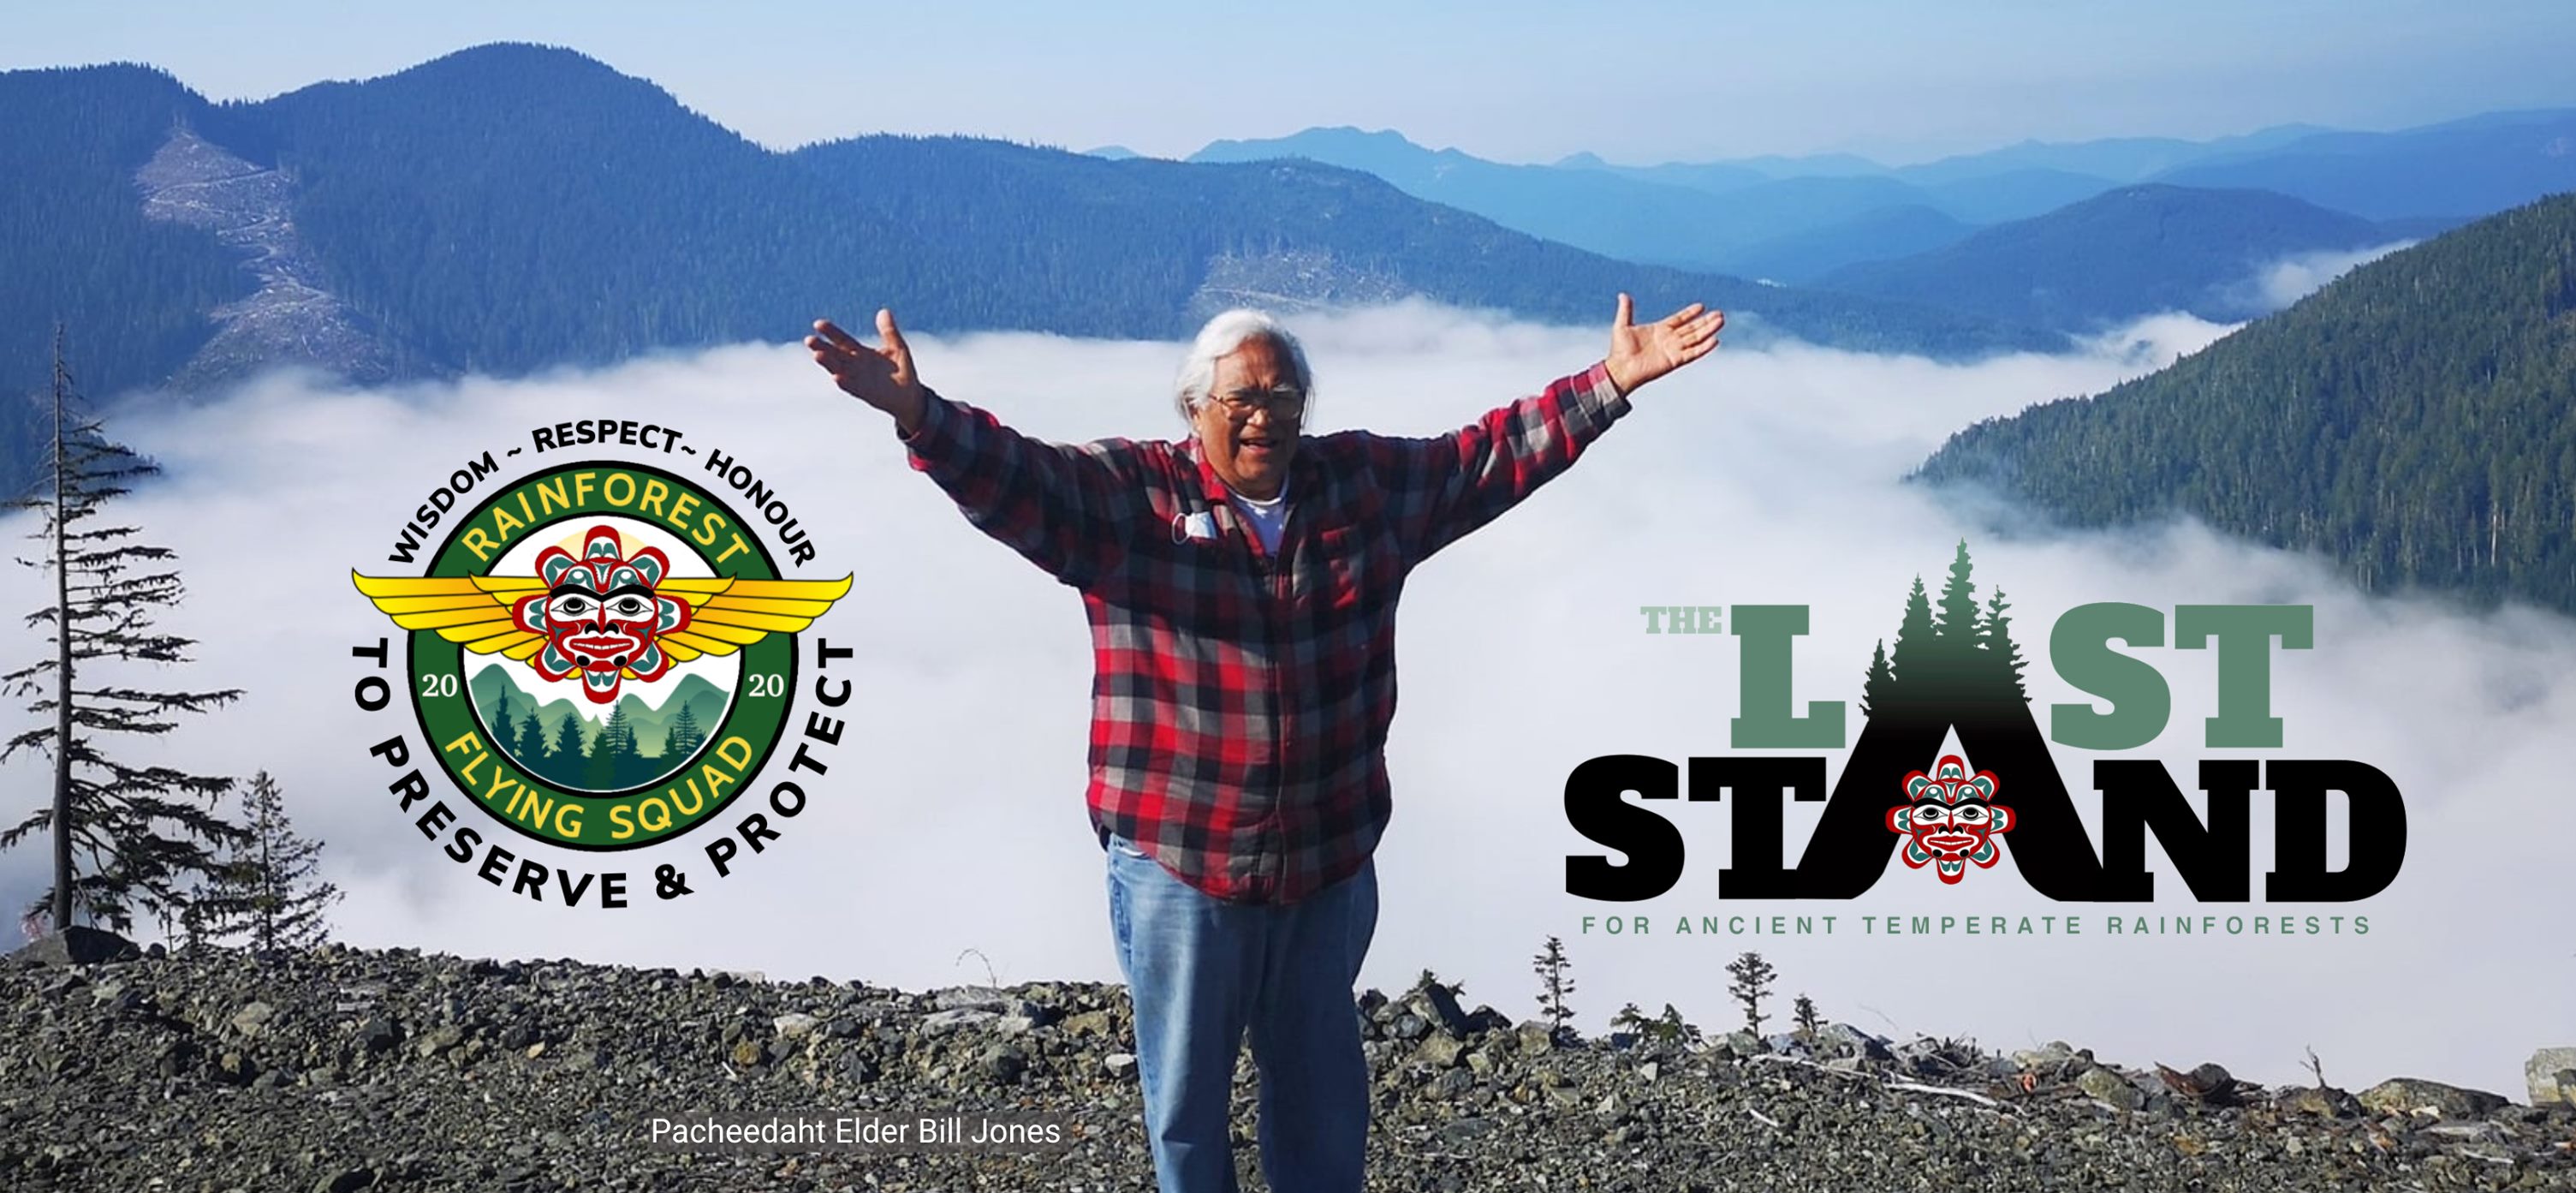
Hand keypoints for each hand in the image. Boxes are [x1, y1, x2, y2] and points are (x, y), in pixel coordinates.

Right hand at [808, 309, 927, 432]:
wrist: (910, 395)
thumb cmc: (902, 370)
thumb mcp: (897, 347)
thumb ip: (889, 331)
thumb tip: (883, 311)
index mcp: (861, 353)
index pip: (842, 340)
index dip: (831, 332)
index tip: (818, 324)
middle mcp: (855, 366)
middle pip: (835, 355)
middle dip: (822, 348)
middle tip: (809, 340)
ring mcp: (858, 379)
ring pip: (839, 370)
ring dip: (828, 363)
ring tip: (817, 355)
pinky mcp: (865, 393)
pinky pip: (852, 387)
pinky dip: (844, 383)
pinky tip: (837, 377)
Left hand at [1602, 293, 1723, 395]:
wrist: (1620, 369)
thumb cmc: (1620, 350)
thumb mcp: (1622, 326)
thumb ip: (1626, 310)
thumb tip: (1623, 295)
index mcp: (1659, 330)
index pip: (1679, 320)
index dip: (1690, 313)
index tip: (1701, 306)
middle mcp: (1669, 340)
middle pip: (1692, 328)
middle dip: (1705, 321)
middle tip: (1719, 314)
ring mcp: (1673, 350)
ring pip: (1696, 338)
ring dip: (1708, 330)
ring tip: (1721, 321)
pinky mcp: (1675, 360)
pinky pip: (1693, 353)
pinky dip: (1704, 347)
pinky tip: (1715, 340)